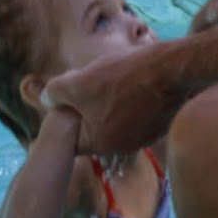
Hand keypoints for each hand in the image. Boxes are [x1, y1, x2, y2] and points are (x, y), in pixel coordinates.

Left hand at [41, 46, 182, 157]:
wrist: (170, 70)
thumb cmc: (122, 78)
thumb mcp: (78, 82)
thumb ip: (56, 92)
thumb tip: (46, 98)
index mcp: (99, 143)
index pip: (73, 139)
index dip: (66, 117)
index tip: (68, 98)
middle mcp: (121, 147)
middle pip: (94, 129)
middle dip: (87, 108)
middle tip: (89, 82)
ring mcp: (142, 138)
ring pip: (115, 120)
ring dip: (109, 103)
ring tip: (114, 77)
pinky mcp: (158, 125)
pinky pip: (136, 115)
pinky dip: (131, 101)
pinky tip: (133, 80)